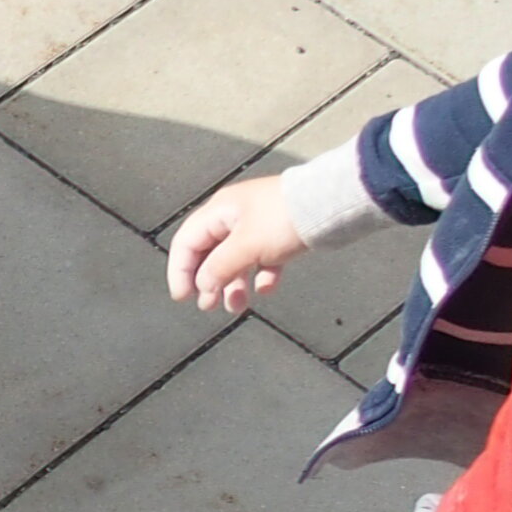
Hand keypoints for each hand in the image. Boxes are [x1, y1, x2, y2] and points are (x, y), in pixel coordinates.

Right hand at [168, 175, 307, 311]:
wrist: (331, 205)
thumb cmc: (284, 218)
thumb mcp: (245, 246)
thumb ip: (219, 268)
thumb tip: (203, 285)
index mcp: (218, 212)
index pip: (186, 243)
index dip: (180, 271)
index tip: (184, 297)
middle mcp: (233, 217)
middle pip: (209, 254)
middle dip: (208, 282)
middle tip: (208, 306)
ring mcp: (257, 226)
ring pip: (235, 260)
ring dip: (233, 285)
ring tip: (237, 306)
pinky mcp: (279, 235)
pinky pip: (261, 260)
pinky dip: (260, 276)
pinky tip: (266, 288)